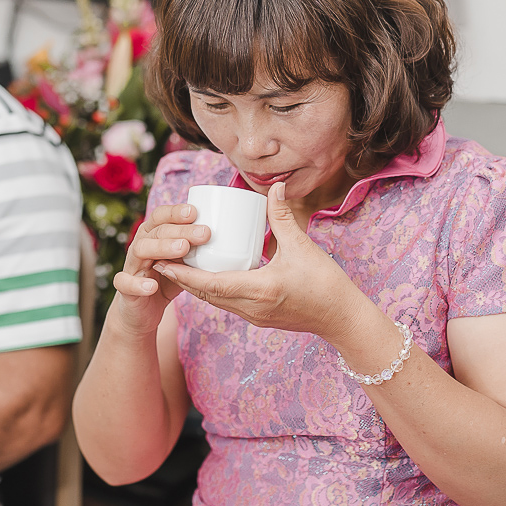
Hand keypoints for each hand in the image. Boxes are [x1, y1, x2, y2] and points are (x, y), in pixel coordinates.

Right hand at [110, 201, 209, 335]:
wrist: (141, 310)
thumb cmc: (165, 280)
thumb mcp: (184, 262)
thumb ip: (198, 249)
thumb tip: (234, 234)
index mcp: (153, 235)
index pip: (161, 216)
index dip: (176, 212)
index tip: (196, 211)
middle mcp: (140, 245)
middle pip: (156, 230)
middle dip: (180, 229)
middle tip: (204, 233)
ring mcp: (131, 266)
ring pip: (140, 249)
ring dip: (162, 247)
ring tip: (183, 249)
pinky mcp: (125, 288)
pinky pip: (125, 283)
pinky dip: (138, 283)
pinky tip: (152, 285)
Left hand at [152, 182, 359, 336]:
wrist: (342, 319)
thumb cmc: (326, 283)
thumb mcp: (302, 246)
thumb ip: (283, 217)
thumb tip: (274, 187)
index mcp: (259, 290)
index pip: (210, 284)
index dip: (183, 274)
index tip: (163, 260)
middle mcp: (251, 308)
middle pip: (205, 295)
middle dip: (182, 279)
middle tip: (162, 258)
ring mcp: (254, 317)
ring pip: (215, 302)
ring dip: (195, 286)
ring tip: (178, 266)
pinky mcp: (259, 318)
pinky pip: (227, 305)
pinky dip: (212, 291)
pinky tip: (207, 277)